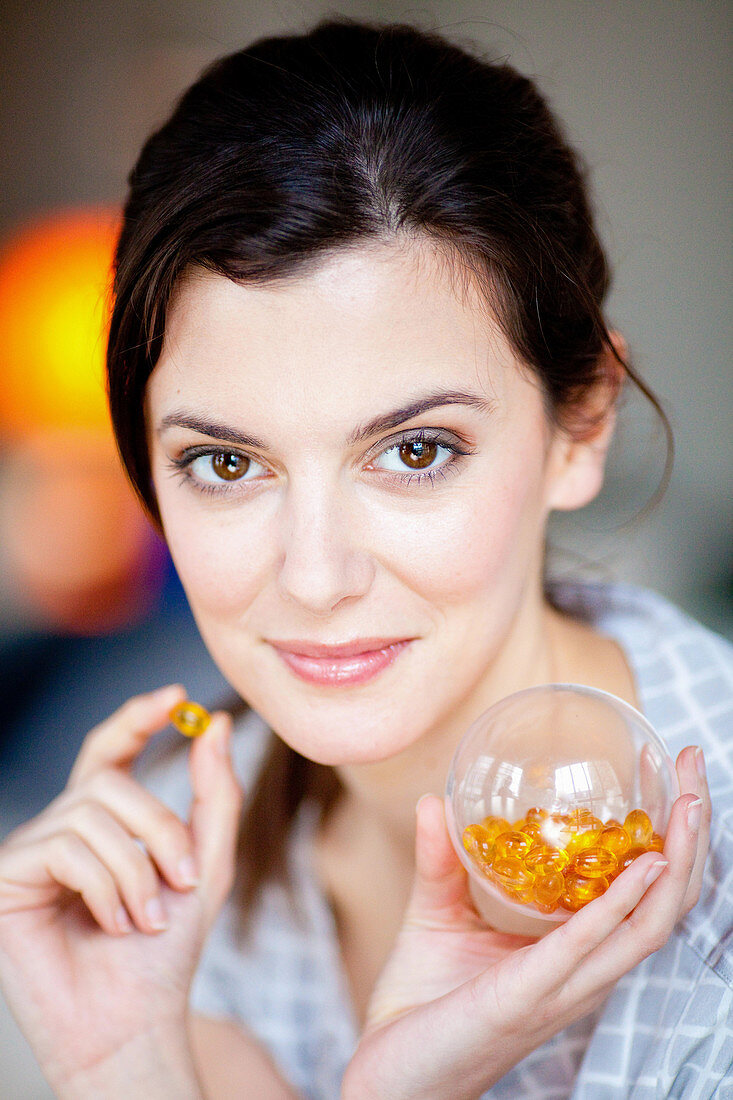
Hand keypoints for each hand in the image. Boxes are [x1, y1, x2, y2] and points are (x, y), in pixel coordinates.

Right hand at [0, 685, 242, 1095]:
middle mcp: (60, 826)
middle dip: (160, 828)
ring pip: (92, 815)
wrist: (134, 1021)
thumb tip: (213, 722)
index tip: (176, 696)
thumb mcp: (206, 863)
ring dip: (137, 870)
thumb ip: (213, 794)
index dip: (135, 717)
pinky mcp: (7, 878)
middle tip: (185, 880)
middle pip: (108, 780)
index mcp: (101, 819)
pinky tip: (113, 925)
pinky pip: (65, 848)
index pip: (109, 749)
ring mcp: (29, 850)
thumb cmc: (166, 950)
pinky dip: (106, 888)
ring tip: (146, 919)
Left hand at [343, 745, 709, 1099]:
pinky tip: (644, 866)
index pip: (643, 898)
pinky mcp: (529, 995)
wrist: (389, 1077)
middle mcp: (582, 972)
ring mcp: (562, 987)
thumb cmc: (422, 1004)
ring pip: (646, 927)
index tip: (678, 776)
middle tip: (696, 769)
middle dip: (691, 838)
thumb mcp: (437, 914)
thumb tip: (435, 799)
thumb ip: (441, 860)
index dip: (671, 842)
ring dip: (676, 863)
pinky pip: (587, 947)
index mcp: (571, 953)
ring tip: (691, 805)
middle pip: (663, 905)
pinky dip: (621, 906)